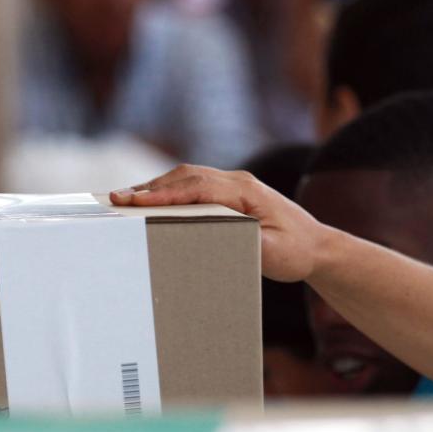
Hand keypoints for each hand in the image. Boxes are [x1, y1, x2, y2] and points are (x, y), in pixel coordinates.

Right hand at [111, 164, 331, 281]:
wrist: (316, 245)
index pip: (196, 188)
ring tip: (122, 199)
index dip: (163, 194)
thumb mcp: (276, 254)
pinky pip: (192, 186)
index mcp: (246, 191)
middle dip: (149, 187)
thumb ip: (250, 244)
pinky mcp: (228, 193)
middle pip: (185, 177)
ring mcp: (232, 184)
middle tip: (115, 199)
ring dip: (155, 187)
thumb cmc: (297, 250)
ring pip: (185, 178)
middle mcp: (237, 181)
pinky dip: (167, 191)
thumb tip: (217, 235)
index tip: (134, 201)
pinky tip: (149, 201)